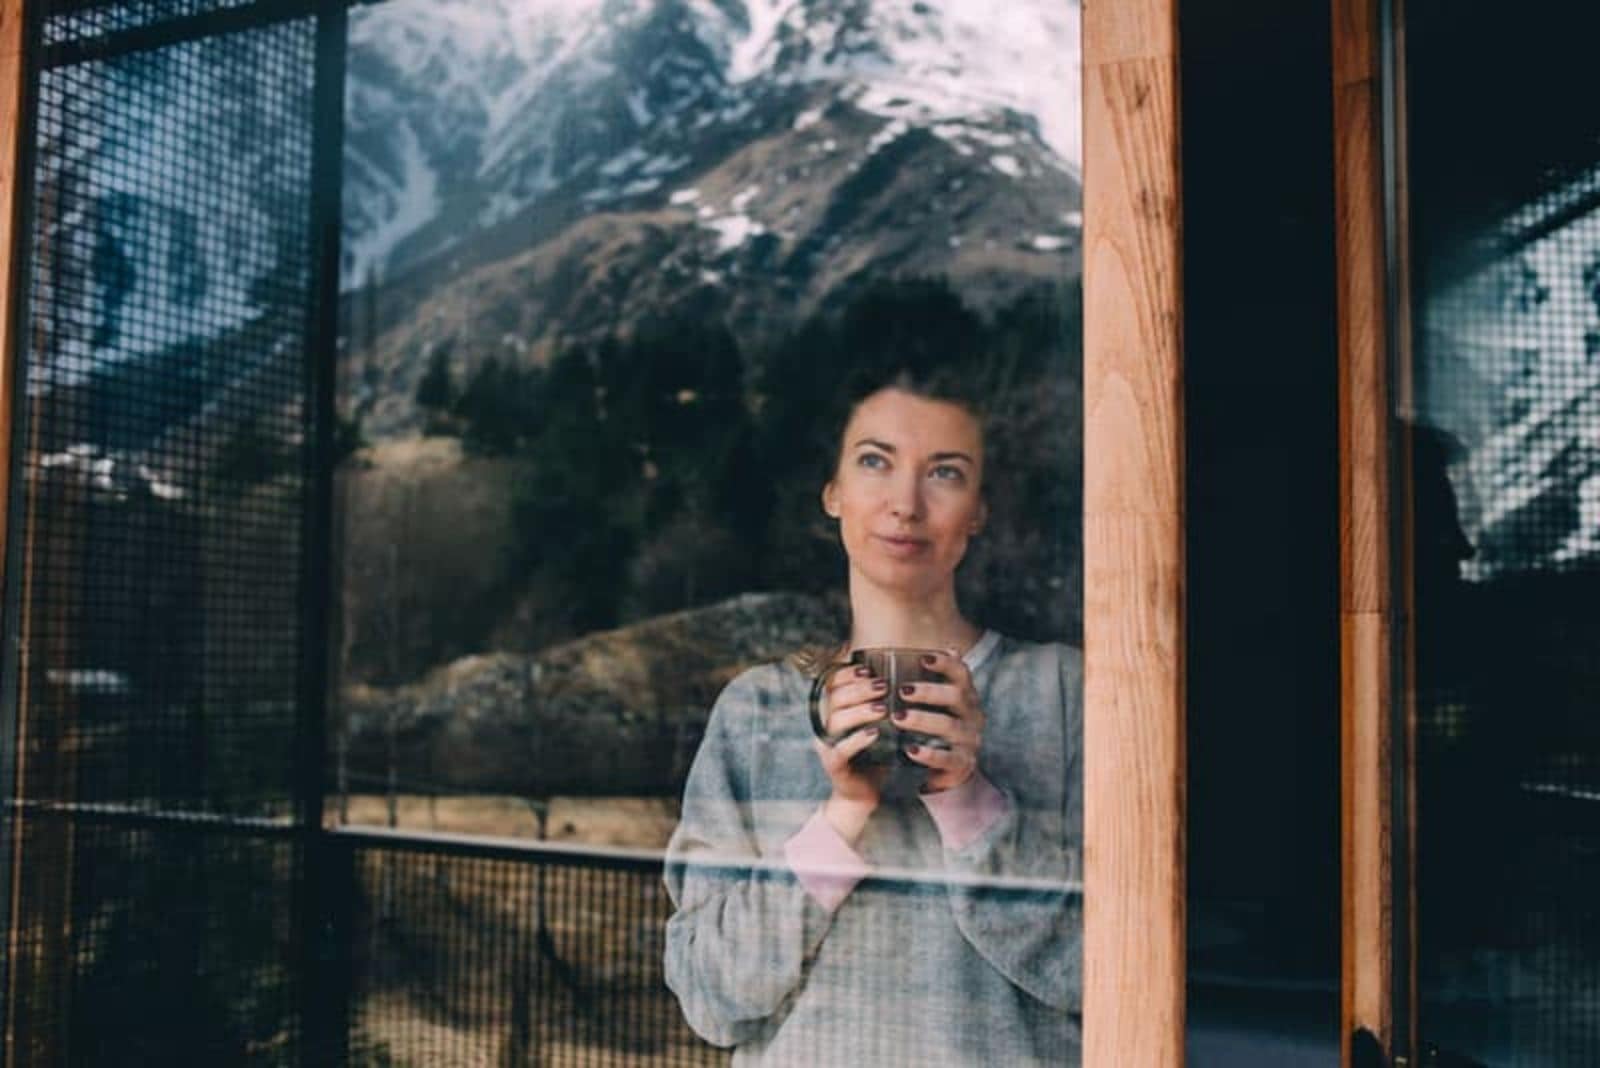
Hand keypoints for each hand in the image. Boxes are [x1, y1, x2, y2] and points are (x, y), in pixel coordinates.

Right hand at [813, 665, 890, 843]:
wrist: (863, 793)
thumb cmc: (874, 756)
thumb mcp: (879, 725)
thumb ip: (882, 704)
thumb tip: (904, 677)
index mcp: (835, 712)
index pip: (832, 685)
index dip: (847, 674)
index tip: (868, 669)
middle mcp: (827, 726)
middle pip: (835, 699)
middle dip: (859, 688)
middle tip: (883, 685)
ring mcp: (827, 745)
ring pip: (836, 721)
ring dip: (860, 711)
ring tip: (882, 708)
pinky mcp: (834, 765)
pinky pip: (841, 750)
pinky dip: (858, 739)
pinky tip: (875, 733)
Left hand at [894, 648, 985, 793]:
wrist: (950, 771)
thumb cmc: (938, 730)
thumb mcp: (937, 706)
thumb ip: (932, 682)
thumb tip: (938, 650)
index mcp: (966, 697)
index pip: (962, 673)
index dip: (945, 663)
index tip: (923, 658)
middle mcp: (973, 715)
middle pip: (956, 696)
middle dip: (928, 691)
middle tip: (902, 690)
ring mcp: (969, 740)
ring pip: (949, 725)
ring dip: (922, 719)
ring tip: (897, 717)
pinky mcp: (962, 763)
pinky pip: (946, 757)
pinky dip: (927, 754)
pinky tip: (909, 750)